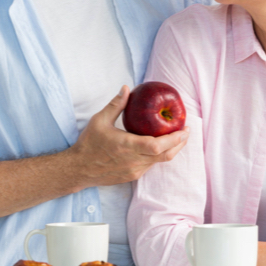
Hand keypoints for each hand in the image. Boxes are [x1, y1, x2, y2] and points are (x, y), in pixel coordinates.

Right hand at [69, 85, 189, 187]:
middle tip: (186, 132)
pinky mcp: (132, 176)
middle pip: (165, 155)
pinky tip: (159, 146)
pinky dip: (158, 155)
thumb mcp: (99, 120)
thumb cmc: (89, 143)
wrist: (79, 169)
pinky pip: (151, 165)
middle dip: (179, 143)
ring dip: (170, 150)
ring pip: (159, 161)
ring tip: (177, 137)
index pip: (158, 145)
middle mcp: (134, 161)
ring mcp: (134, 171)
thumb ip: (116, 105)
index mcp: (127, 146)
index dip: (174, 139)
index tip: (184, 129)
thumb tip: (126, 88)